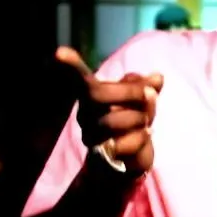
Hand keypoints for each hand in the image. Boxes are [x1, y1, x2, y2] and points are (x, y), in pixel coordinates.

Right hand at [57, 46, 162, 174]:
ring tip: (145, 122)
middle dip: (130, 92)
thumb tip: (157, 78)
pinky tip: (144, 137)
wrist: (126, 163)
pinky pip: (127, 143)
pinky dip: (143, 139)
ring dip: (139, 118)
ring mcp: (91, 137)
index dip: (70, 66)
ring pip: (112, 120)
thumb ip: (147, 86)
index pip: (78, 79)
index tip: (58, 53)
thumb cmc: (131, 122)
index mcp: (92, 96)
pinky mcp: (103, 157)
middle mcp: (86, 114)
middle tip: (150, 94)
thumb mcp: (141, 100)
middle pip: (97, 94)